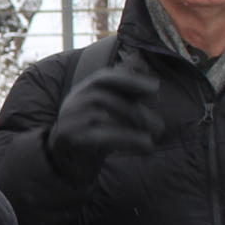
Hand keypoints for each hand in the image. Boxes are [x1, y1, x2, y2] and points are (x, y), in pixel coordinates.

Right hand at [44, 62, 164, 187]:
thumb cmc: (93, 134)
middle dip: (135, 105)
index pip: (104, 78)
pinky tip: (146, 147)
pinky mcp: (72, 140)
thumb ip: (122, 89)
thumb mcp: (108, 110)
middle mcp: (73, 103)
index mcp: (82, 91)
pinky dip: (128, 140)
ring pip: (104, 116)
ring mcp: (70, 121)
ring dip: (134, 125)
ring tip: (154, 137)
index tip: (156, 88)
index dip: (130, 79)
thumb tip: (140, 59)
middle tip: (159, 117)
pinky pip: (102, 136)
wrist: (66, 164)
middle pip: (104, 96)